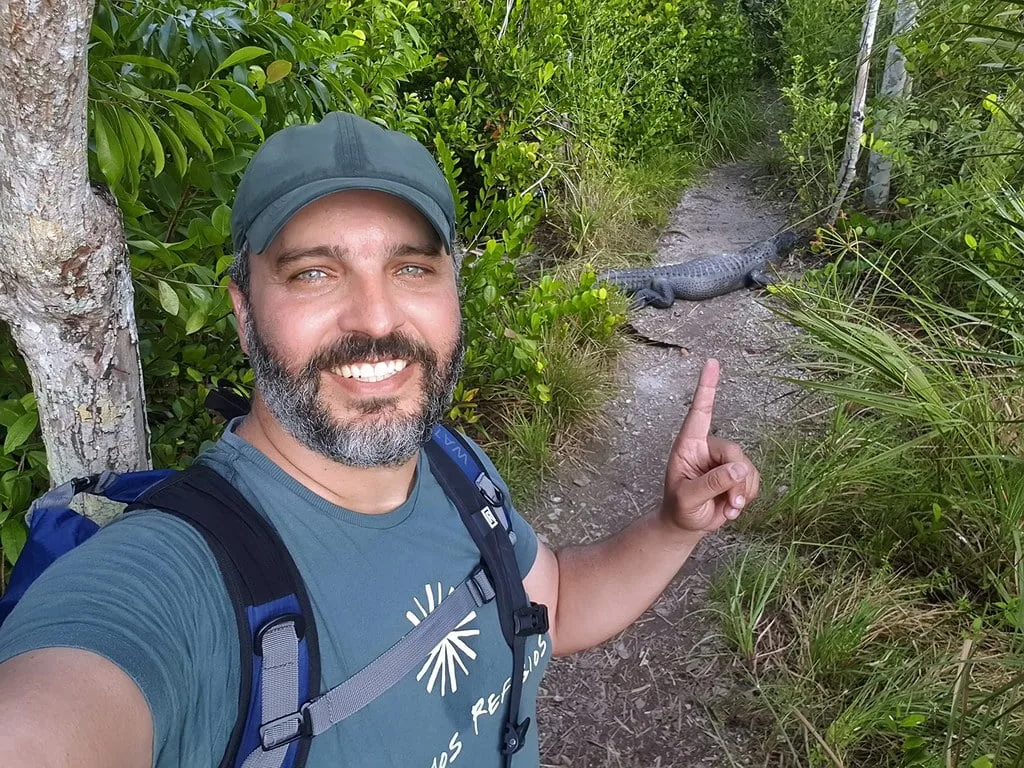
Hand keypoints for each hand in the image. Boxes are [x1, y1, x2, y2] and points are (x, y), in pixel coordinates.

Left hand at [660, 359, 759, 532]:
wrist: (688, 524)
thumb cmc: (680, 508)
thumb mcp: (688, 498)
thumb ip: (711, 483)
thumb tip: (738, 469)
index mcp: (688, 445)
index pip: (700, 412)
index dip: (707, 387)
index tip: (712, 362)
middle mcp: (707, 447)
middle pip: (734, 451)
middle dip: (735, 479)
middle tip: (730, 503)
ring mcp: (724, 460)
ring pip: (746, 467)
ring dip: (742, 492)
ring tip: (727, 507)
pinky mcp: (738, 474)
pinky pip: (754, 479)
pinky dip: (748, 496)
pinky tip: (732, 507)